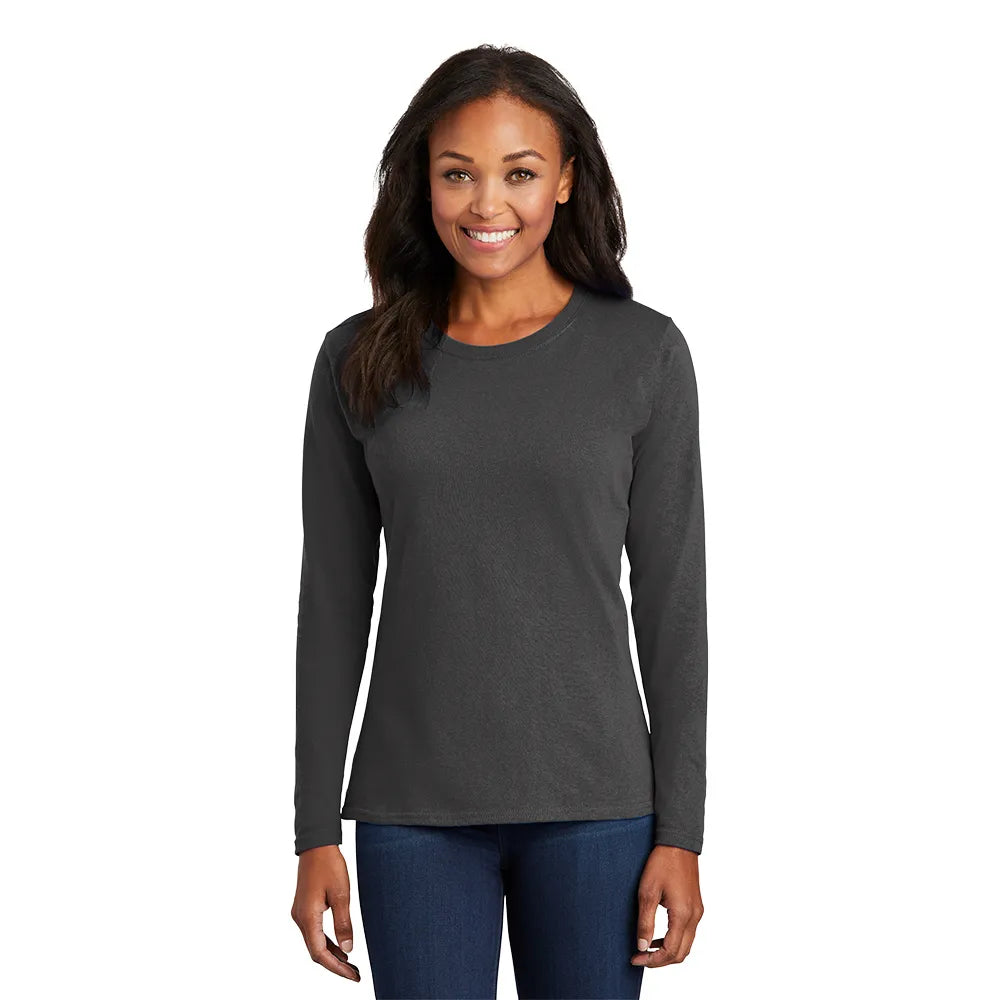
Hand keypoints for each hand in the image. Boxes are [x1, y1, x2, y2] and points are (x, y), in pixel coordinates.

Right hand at [291, 845, 361, 981]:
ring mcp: (300, 913)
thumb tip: (348, 949)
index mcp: (308, 917)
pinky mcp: (304, 908)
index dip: (336, 968)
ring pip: (314, 942)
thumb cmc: (329, 865)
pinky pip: (314, 932)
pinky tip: (340, 946)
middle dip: (335, 965)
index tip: (353, 976)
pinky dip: (327, 942)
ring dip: (331, 954)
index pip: (320, 953)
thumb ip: (343, 923)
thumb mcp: (341, 894)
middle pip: (315, 951)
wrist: (317, 844)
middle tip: (354, 974)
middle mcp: (300, 918)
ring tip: (350, 964)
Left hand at [631, 844, 704, 967]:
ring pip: (686, 945)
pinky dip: (674, 940)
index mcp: (683, 914)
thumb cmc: (662, 863)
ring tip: (647, 949)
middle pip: (681, 954)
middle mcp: (694, 917)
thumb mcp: (647, 892)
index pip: (670, 951)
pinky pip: (687, 933)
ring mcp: (697, 912)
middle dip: (660, 961)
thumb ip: (645, 922)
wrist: (678, 843)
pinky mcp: (696, 907)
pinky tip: (658, 936)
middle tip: (640, 958)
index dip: (652, 961)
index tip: (635, 959)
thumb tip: (642, 946)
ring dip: (668, 952)